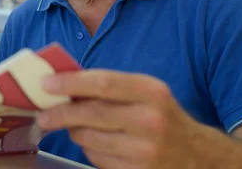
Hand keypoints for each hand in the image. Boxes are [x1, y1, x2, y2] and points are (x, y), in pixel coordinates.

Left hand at [37, 70, 212, 168]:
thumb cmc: (161, 116)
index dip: (71, 82)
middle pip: (90, 114)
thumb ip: (109, 86)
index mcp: (151, 91)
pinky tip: (100, 144)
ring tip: (78, 127)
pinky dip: (90, 150)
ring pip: (88, 139)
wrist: (198, 156)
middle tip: (43, 114)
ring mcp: (145, 150)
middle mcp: (150, 120)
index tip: (47, 84)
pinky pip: (96, 158)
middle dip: (59, 113)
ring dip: (75, 132)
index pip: (104, 83)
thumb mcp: (144, 93)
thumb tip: (61, 82)